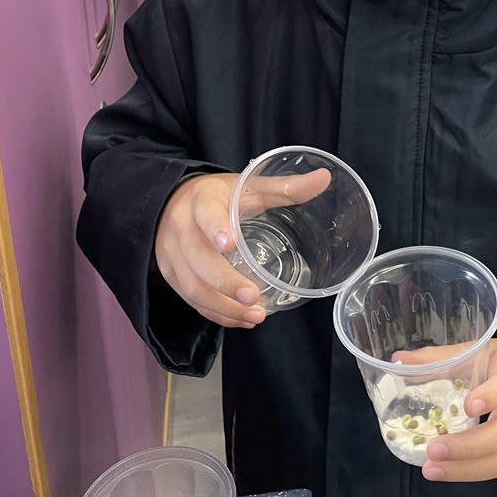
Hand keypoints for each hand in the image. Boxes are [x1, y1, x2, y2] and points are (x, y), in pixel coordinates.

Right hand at [155, 168, 329, 327]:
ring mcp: (171, 254)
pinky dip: (216, 314)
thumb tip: (325, 178)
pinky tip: (241, 319)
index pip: (205, 214)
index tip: (229, 244)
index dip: (215, 228)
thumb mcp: (248, 186)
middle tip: (253, 296)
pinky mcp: (171, 275)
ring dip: (223, 305)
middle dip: (225, 282)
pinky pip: (191, 299)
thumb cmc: (218, 196)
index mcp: (201, 200)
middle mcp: (181, 228)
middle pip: (198, 259)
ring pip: (193, 286)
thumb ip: (284, 187)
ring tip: (255, 314)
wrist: (173, 202)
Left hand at [394, 340, 496, 482]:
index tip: (468, 406)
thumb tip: (398, 360)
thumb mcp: (480, 351)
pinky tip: (444, 471)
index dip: (491, 396)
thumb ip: (441, 357)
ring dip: (465, 469)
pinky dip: (470, 472)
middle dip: (467, 447)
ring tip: (431, 470)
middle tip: (433, 450)